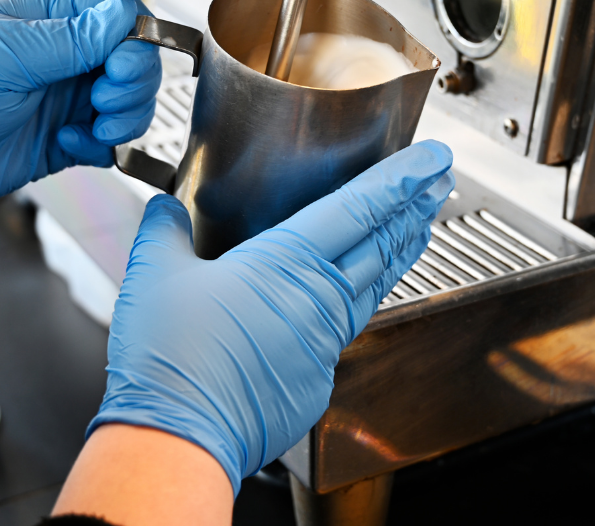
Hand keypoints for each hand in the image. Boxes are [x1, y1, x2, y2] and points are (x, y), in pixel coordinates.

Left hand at [0, 0, 160, 221]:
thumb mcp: (3, 54)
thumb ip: (71, 38)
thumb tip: (124, 12)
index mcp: (50, 19)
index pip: (118, 12)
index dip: (135, 36)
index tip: (123, 64)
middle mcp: (68, 56)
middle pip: (136, 59)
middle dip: (134, 82)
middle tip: (104, 99)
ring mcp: (70, 98)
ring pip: (132, 101)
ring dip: (126, 116)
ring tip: (96, 127)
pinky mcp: (71, 138)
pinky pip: (112, 140)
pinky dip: (104, 146)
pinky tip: (69, 143)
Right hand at [90, 140, 453, 494]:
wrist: (178, 434)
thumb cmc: (170, 355)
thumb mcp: (154, 272)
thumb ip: (165, 229)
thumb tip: (165, 207)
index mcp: (283, 261)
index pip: (358, 208)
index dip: (400, 179)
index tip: (432, 159)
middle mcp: (316, 298)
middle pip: (382, 244)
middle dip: (416, 207)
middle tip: (440, 183)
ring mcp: (323, 341)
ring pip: (375, 285)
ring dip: (400, 250)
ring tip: (420, 229)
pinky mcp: (316, 377)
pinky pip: (349, 327)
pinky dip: (364, 299)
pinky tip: (357, 296)